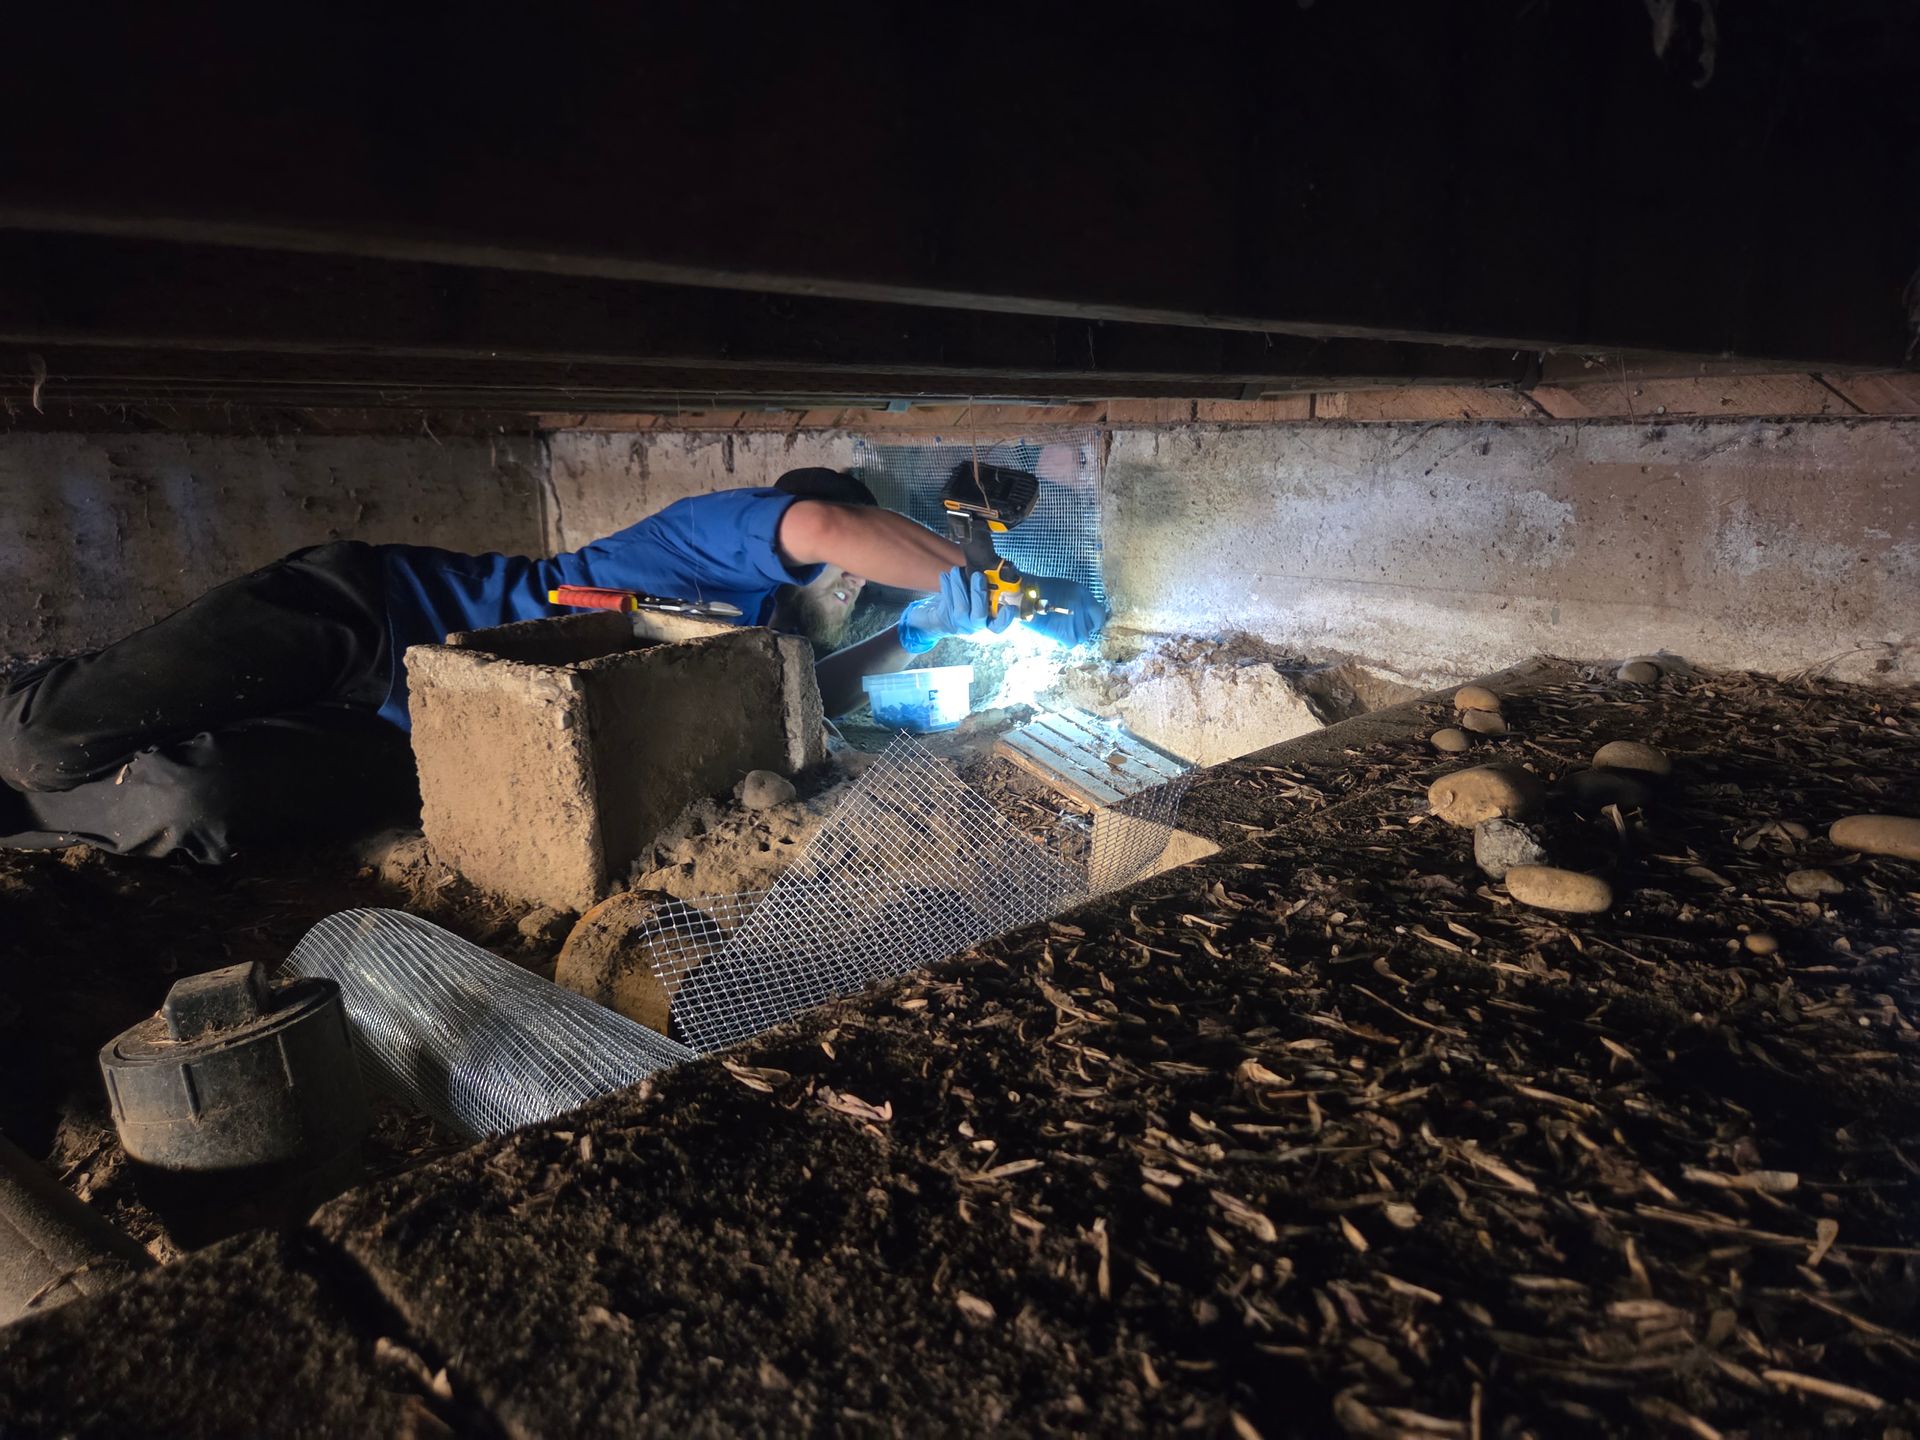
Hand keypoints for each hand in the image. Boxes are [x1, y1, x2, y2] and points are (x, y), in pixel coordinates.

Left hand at [897, 566, 1017, 652]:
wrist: (937, 620)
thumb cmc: (963, 605)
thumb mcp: (975, 601)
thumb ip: (986, 590)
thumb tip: (996, 570)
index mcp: (985, 622)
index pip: (998, 626)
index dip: (1005, 618)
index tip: (1010, 607)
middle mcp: (973, 626)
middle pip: (979, 615)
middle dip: (979, 594)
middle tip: (978, 575)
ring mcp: (958, 624)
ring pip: (961, 606)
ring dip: (959, 585)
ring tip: (957, 570)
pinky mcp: (943, 619)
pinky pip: (946, 601)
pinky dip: (946, 585)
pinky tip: (945, 575)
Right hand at [1019, 576, 1108, 646]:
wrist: (1023, 596)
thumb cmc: (1039, 590)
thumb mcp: (1063, 588)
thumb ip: (1076, 600)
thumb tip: (1081, 614)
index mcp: (1082, 593)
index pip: (1099, 613)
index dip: (1094, 621)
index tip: (1088, 624)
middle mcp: (1081, 606)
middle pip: (1090, 628)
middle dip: (1081, 629)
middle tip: (1070, 628)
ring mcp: (1073, 619)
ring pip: (1082, 637)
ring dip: (1073, 636)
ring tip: (1062, 631)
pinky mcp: (1064, 631)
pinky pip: (1072, 643)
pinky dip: (1065, 642)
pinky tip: (1058, 637)